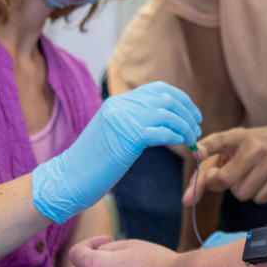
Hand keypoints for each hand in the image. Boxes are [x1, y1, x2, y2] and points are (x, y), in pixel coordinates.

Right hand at [34, 82, 200, 222]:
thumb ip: (135, 122)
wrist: (70, 178)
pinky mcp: (128, 137)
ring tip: (192, 140)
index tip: (192, 113)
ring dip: (186, 127)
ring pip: (168, 114)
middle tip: (196, 127)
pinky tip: (183, 144)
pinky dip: (178, 136)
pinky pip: (163, 132)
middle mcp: (121, 105)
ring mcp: (124, 119)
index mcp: (118, 102)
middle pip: (167, 98)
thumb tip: (166, 122)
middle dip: (187, 112)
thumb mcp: (115, 133)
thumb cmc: (94, 162)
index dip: (180, 98)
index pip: (157, 89)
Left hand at [184, 126, 266, 205]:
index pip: (218, 140)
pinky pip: (259, 200)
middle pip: (224, 180)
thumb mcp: (228, 150)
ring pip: (242, 194)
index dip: (206, 148)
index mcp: (237, 136)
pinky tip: (263, 181)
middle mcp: (254, 146)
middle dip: (220, 184)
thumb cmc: (248, 150)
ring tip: (250, 175)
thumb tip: (187, 201)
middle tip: (227, 176)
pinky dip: (257, 195)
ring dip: (241, 190)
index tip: (197, 152)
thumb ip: (204, 173)